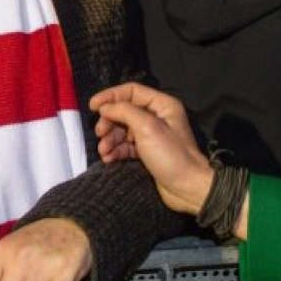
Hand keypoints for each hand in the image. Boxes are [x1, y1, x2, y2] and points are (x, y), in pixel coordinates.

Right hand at [89, 82, 213, 215]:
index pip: (131, 91)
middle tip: (100, 133)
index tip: (92, 106)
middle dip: (109, 122)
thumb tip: (104, 107)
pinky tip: (109, 158)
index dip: (110, 96)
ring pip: (121, 129)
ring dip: (109, 139)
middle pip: (123, 111)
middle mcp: (156, 116)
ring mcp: (151, 134)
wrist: (187, 189)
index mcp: (162, 105)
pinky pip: (125, 145)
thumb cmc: (171, 154)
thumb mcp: (147, 127)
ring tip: (104, 151)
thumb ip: (124, 111)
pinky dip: (115, 150)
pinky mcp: (146, 151)